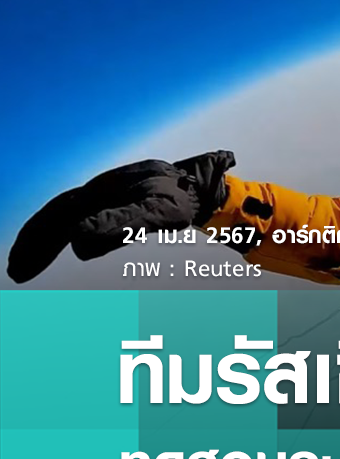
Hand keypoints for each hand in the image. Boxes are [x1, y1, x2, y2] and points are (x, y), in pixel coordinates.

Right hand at [6, 150, 235, 282]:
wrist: (202, 186)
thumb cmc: (182, 200)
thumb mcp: (155, 214)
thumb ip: (119, 225)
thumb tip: (76, 239)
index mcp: (101, 190)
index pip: (57, 215)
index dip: (37, 240)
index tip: (21, 266)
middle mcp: (98, 190)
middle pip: (55, 216)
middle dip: (34, 244)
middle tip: (17, 273)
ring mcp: (106, 196)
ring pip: (66, 218)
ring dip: (45, 242)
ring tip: (26, 268)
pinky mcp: (115, 204)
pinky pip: (81, 219)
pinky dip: (66, 235)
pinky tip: (64, 247)